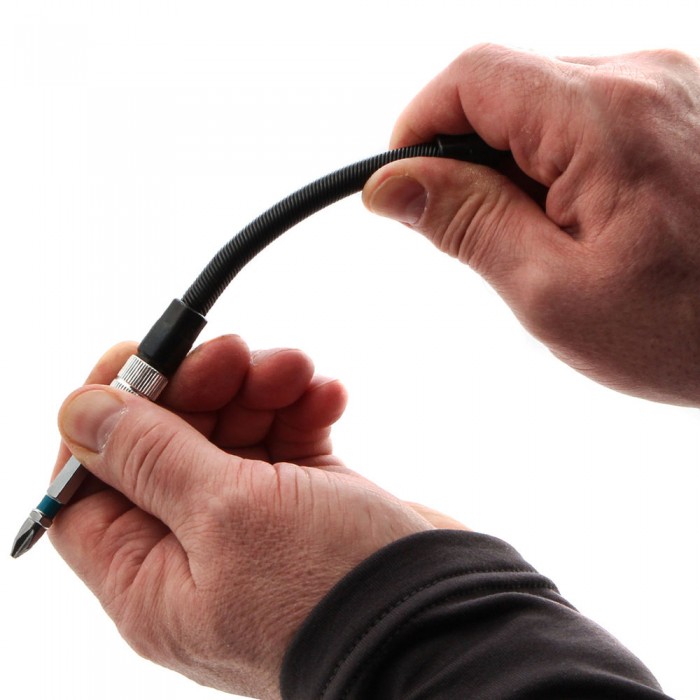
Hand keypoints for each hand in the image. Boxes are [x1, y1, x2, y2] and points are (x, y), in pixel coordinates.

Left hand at [49, 336, 436, 698]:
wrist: (442, 620)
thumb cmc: (331, 589)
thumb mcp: (230, 513)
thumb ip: (152, 455)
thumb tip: (76, 412)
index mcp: (152, 578)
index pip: (90, 489)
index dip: (105, 418)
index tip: (136, 357)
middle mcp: (196, 553)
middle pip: (167, 447)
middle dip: (200, 388)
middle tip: (235, 352)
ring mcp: (255, 526)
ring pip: (232, 432)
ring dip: (260, 389)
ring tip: (299, 370)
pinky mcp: (305, 503)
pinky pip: (285, 440)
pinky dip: (302, 410)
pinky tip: (329, 397)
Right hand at [363, 44, 699, 405]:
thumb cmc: (690, 330)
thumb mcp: (553, 293)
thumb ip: (468, 224)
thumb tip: (392, 185)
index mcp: (605, 119)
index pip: (470, 77)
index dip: (417, 129)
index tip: (404, 188)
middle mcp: (641, 79)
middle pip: (503, 87)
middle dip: (468, 159)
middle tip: (483, 238)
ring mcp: (667, 87)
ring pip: (539, 104)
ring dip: (514, 167)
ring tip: (547, 239)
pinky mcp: (677, 107)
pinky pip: (583, 118)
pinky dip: (555, 165)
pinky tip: (582, 221)